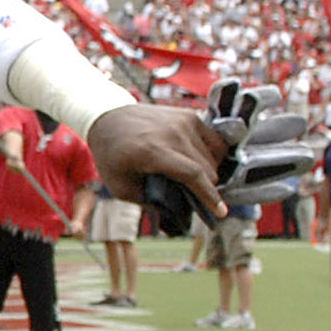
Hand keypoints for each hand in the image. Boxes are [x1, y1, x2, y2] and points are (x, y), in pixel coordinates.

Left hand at [87, 103, 232, 218]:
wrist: (109, 117)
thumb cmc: (112, 156)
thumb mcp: (121, 188)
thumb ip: (150, 202)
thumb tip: (178, 214)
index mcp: (153, 151)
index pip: (193, 175)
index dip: (210, 196)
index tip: (222, 212)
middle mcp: (172, 133)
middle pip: (208, 169)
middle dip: (206, 188)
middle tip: (194, 198)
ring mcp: (184, 121)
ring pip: (215, 156)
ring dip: (209, 172)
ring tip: (193, 180)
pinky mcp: (190, 115)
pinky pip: (214, 140)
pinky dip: (212, 155)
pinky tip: (200, 163)